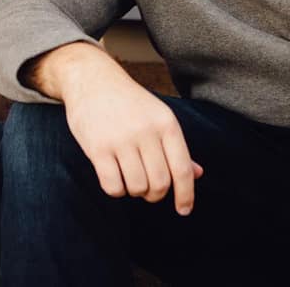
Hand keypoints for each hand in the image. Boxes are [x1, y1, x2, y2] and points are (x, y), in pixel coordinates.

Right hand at [40, 44, 202, 214]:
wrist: (92, 79)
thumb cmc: (129, 102)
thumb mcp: (158, 116)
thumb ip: (176, 146)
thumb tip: (197, 174)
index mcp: (166, 123)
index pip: (183, 169)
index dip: (186, 195)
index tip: (183, 210)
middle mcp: (146, 131)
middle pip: (161, 183)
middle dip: (155, 193)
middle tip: (148, 188)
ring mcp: (121, 140)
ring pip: (137, 187)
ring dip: (135, 191)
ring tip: (130, 177)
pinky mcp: (98, 148)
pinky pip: (113, 187)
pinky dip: (116, 190)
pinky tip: (114, 178)